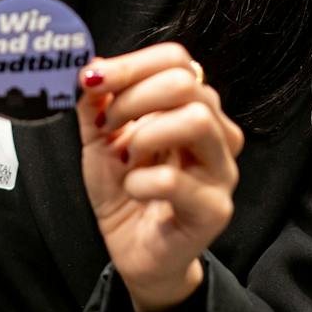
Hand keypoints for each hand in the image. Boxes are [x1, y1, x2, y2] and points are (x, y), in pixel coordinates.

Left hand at [77, 44, 244, 311]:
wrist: (134, 251)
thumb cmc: (126, 190)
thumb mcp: (100, 139)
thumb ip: (95, 103)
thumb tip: (90, 67)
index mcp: (193, 107)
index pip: (178, 60)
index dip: (131, 64)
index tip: (92, 79)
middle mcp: (217, 133)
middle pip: (188, 83)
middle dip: (134, 97)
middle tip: (107, 123)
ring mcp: (221, 171)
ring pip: (196, 121)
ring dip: (145, 133)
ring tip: (125, 156)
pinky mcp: (214, 209)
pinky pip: (174, 180)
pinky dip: (140, 181)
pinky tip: (132, 188)